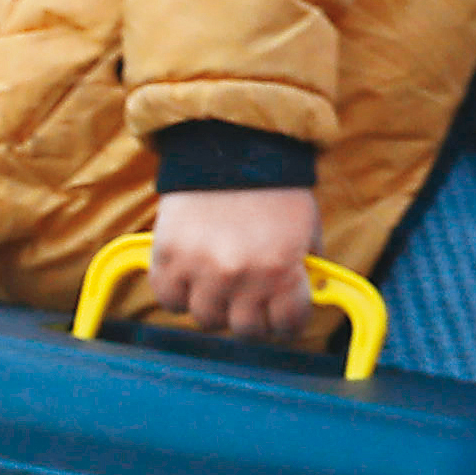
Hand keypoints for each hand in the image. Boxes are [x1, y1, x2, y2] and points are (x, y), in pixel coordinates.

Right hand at [142, 180, 334, 341]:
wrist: (234, 144)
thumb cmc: (276, 188)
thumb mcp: (307, 229)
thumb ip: (306, 268)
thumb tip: (307, 297)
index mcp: (281, 269)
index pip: (287, 325)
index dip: (289, 320)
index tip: (284, 313)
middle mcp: (240, 276)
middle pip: (245, 330)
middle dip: (253, 316)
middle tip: (252, 298)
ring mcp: (200, 269)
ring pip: (207, 319)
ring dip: (217, 306)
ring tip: (221, 283)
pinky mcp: (168, 257)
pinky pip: (169, 300)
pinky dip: (180, 293)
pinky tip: (192, 276)